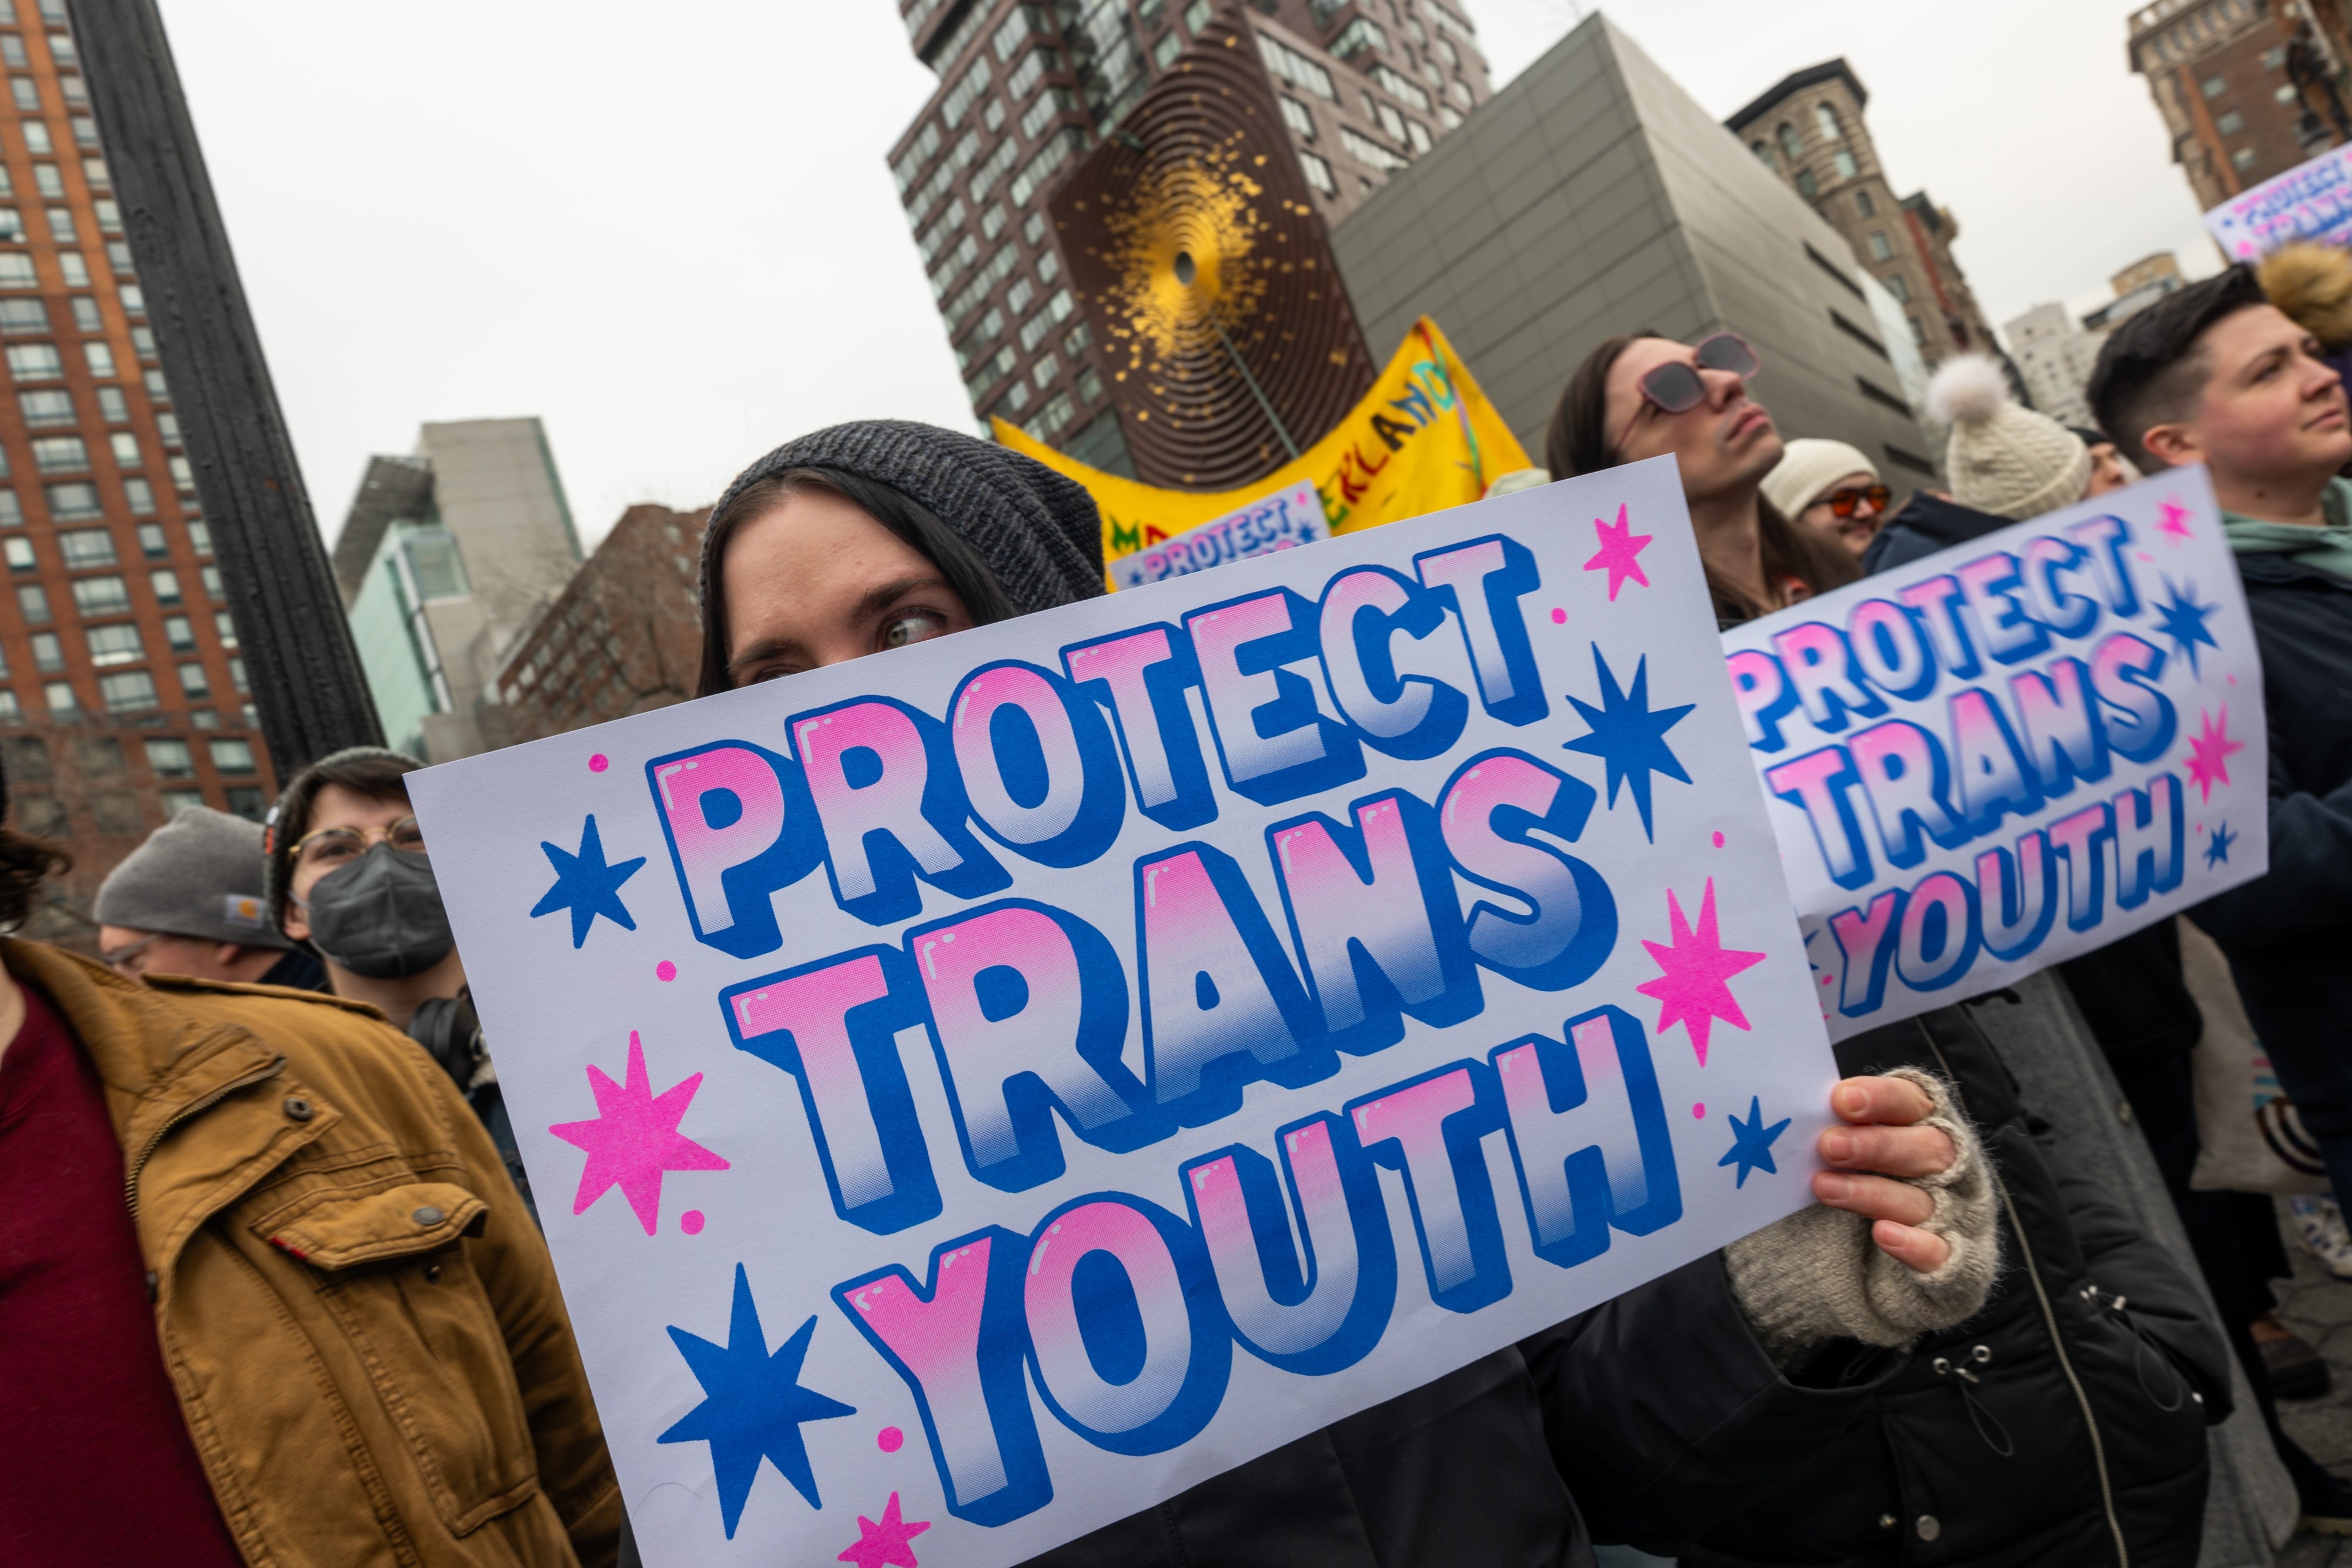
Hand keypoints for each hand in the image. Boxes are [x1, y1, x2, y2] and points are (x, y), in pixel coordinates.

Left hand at [1812, 1076, 1958, 1274]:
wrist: (1884, 1256)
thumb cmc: (1863, 1178)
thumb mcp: (1855, 1144)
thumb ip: (1840, 1127)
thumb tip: (1796, 1113)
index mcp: (1927, 1125)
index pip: (1912, 1102)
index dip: (1882, 1098)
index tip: (1842, 1099)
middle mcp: (1950, 1167)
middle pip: (1929, 1148)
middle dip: (1877, 1145)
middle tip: (1828, 1145)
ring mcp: (1956, 1214)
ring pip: (1923, 1200)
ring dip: (1873, 1193)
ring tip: (1825, 1188)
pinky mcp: (1955, 1260)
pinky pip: (1942, 1254)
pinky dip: (1915, 1245)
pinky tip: (1884, 1234)